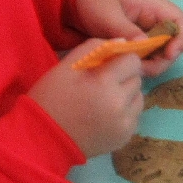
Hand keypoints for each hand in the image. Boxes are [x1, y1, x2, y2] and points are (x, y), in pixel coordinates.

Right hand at [30, 44, 144, 158]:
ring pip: (139, 97)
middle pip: (137, 79)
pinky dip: (125, 112)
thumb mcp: (65, 67)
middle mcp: (120, 104)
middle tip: (103, 83)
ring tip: (105, 99)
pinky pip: (135, 116)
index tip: (110, 65)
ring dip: (127, 94)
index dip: (122, 60)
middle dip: (124, 77)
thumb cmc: (50, 98)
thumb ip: (94, 48)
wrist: (43, 139)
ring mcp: (125, 123)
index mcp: (104, 83)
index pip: (132, 61)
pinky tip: (105, 114)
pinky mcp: (125, 137)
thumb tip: (121, 43)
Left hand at [72, 0, 182, 75]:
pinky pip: (146, 55)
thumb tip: (144, 47)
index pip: (181, 22)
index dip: (181, 40)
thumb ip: (125, 30)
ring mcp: (146, 30)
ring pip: (161, 52)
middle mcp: (154, 19)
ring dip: (151, 64)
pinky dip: (140, 63)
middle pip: (174, 42)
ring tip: (130, 69)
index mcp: (153, 5)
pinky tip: (125, 67)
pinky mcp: (136, 41)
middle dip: (163, 59)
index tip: (168, 55)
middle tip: (142, 69)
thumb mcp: (107, 13)